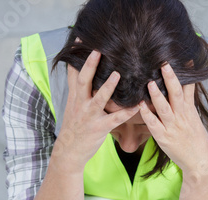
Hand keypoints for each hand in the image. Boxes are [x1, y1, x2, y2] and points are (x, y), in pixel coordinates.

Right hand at [52, 50, 139, 168]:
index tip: (80, 40)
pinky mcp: (100, 128)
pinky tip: (137, 106)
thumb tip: (79, 74)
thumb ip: (77, 91)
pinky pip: (115, 119)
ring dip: (108, 86)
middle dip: (90, 65)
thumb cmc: (74, 128)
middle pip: (84, 81)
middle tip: (98, 51)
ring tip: (118, 74)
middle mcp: (81, 104)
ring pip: (99, 99)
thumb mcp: (72, 107)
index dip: (76, 57)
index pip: (74, 74)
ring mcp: (90, 116)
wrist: (69, 151)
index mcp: (75, 98)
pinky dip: (127, 112)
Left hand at [139, 63, 207, 177]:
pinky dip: (147, 115)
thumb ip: (188, 102)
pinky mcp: (164, 138)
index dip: (186, 72)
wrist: (200, 161)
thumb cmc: (196, 140)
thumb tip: (185, 86)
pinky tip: (140, 106)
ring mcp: (172, 127)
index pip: (188, 87)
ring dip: (156, 95)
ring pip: (164, 108)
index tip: (184, 58)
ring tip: (149, 83)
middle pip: (176, 94)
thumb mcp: (195, 118)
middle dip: (170, 78)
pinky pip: (154, 125)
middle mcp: (181, 116)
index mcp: (189, 110)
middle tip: (164, 64)